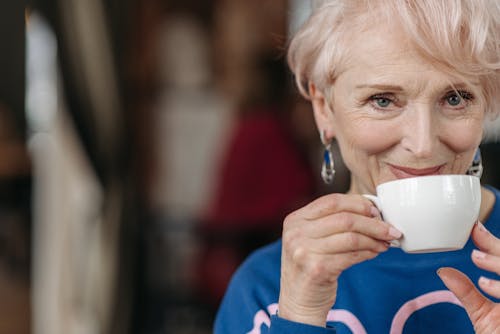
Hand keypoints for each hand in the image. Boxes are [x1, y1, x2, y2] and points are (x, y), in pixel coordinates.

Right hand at [278, 193, 401, 326]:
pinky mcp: (317, 269)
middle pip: (344, 218)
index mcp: (295, 220)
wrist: (298, 302)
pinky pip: (352, 256)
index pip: (331, 201)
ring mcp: (304, 251)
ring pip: (351, 237)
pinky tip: (376, 252)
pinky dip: (369, 253)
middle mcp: (296, 233)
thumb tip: (371, 212)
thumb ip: (331, 223)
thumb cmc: (310, 267)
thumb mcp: (310, 239)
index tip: (375, 211)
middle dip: (373, 223)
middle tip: (389, 229)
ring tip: (385, 242)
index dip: (357, 203)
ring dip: (374, 239)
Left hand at [438, 222, 499, 333]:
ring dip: (498, 263)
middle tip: (474, 241)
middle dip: (497, 250)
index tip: (474, 228)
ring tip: (476, 259)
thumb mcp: (483, 314)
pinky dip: (499, 286)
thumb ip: (467, 292)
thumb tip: (443, 271)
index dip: (492, 243)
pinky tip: (484, 284)